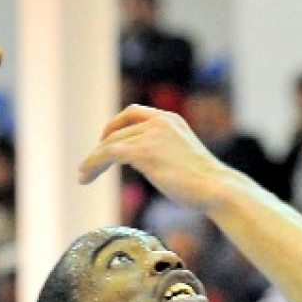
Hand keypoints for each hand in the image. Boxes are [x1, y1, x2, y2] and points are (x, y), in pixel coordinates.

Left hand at [78, 105, 237, 210]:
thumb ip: (166, 153)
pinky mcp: (143, 152)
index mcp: (171, 119)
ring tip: (83, 176)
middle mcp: (160, 122)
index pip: (134, 113)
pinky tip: (85, 176)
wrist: (218, 189)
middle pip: (118, 130)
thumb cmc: (207, 184)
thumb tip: (151, 165)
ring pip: (110, 143)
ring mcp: (151, 135)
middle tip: (90, 165)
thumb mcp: (185, 158)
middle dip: (101, 147)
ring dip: (93, 160)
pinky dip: (92, 163)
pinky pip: (107, 153)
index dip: (116, 125)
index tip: (106, 140)